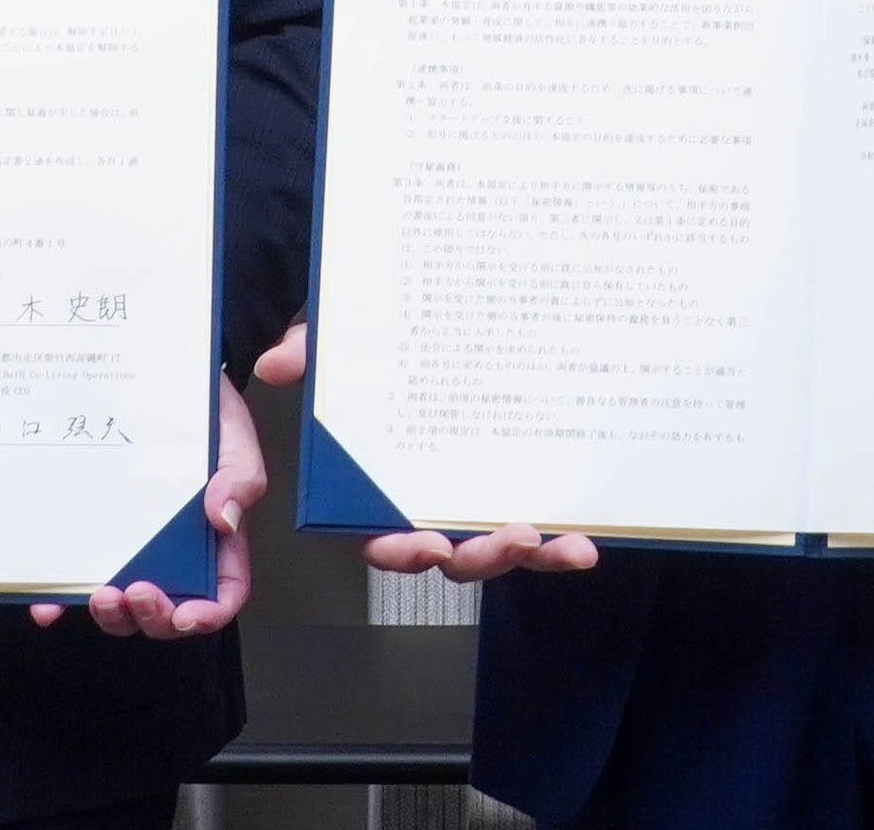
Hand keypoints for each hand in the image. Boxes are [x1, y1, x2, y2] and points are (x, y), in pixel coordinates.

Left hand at [34, 371, 260, 638]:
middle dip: (151, 616)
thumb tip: (226, 519)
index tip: (186, 616)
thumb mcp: (235, 439)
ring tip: (101, 593)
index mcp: (216, 539)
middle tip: (136, 592)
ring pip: (124, 606)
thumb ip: (240, 477)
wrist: (163, 380)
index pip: (221, 593)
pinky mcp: (96, 535)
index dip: (207, 615)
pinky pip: (77, 578)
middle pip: (168, 610)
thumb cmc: (206, 415)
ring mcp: (132, 547)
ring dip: (112, 615)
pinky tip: (49, 604)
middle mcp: (174, 553)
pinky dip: (62, 599)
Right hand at [257, 322, 594, 582]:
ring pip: (501, 546)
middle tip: (518, 537)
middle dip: (486, 557)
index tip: (428, 545)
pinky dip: (563, 533)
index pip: (381, 537)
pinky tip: (592, 529)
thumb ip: (313, 351)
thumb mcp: (338, 340)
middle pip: (453, 555)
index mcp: (377, 486)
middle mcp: (427, 503)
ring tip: (573, 546)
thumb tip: (281, 362)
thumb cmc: (368, 345)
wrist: (417, 315)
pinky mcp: (515, 481)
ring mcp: (473, 496)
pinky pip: (539, 519)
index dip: (402, 551)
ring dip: (539, 556)